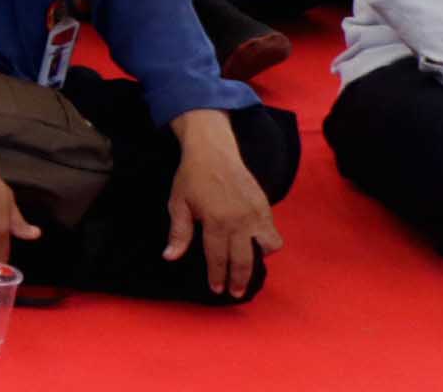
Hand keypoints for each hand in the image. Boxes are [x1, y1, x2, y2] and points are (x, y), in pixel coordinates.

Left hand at [166, 121, 280, 295]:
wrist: (214, 151)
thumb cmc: (192, 177)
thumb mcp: (178, 203)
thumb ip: (179, 233)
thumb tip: (170, 257)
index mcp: (216, 221)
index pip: (218, 257)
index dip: (217, 276)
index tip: (217, 290)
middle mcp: (240, 221)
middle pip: (244, 260)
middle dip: (239, 279)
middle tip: (236, 292)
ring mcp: (256, 214)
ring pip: (267, 247)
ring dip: (258, 260)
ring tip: (248, 266)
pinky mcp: (265, 207)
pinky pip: (272, 233)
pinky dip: (267, 243)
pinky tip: (255, 246)